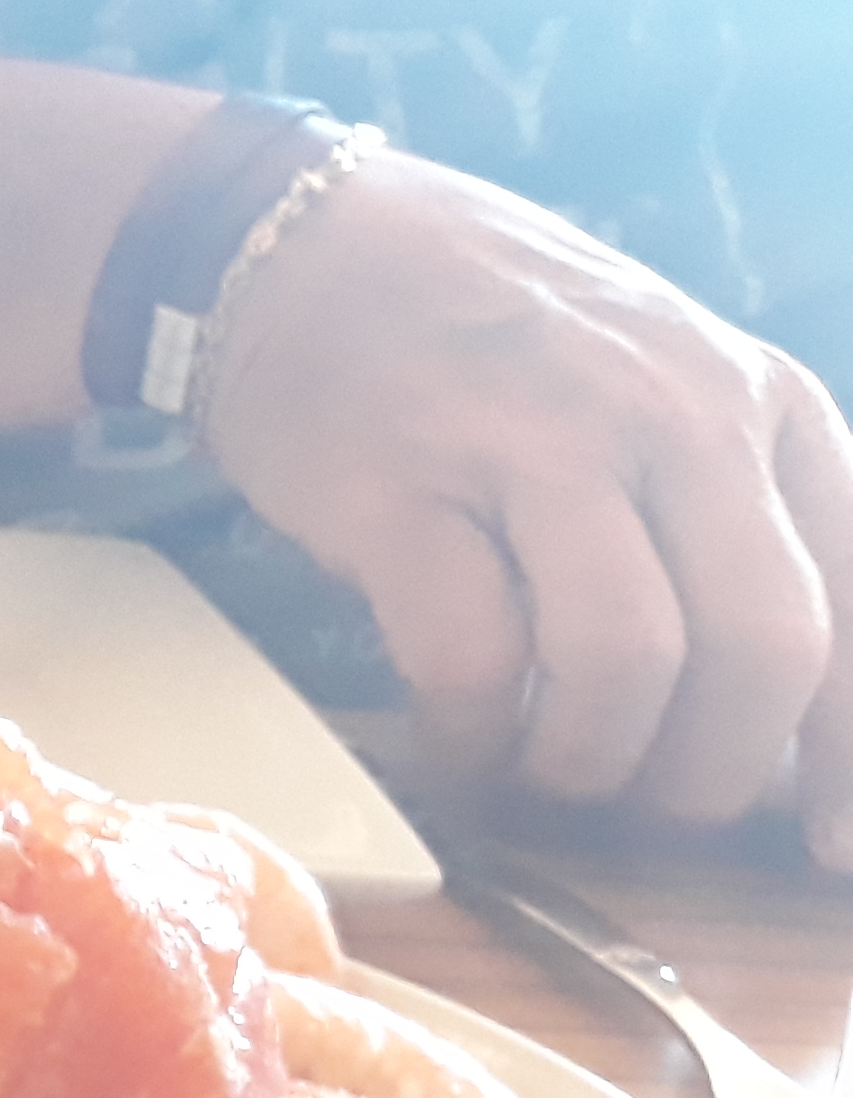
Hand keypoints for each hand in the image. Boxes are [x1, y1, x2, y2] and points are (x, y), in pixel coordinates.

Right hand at [197, 151, 852, 863]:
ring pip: (627, 662)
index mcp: (766, 406)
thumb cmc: (495, 345)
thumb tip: (791, 727)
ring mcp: (535, 445)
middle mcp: (675, 415)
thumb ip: (742, 522)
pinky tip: (455, 739)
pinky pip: (473, 659)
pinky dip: (471, 735)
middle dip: (711, 775)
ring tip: (543, 774)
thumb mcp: (668, 391)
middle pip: (764, 648)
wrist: (298, 244)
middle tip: (648, 810)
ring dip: (588, 763)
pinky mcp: (403, 490)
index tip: (830, 853)